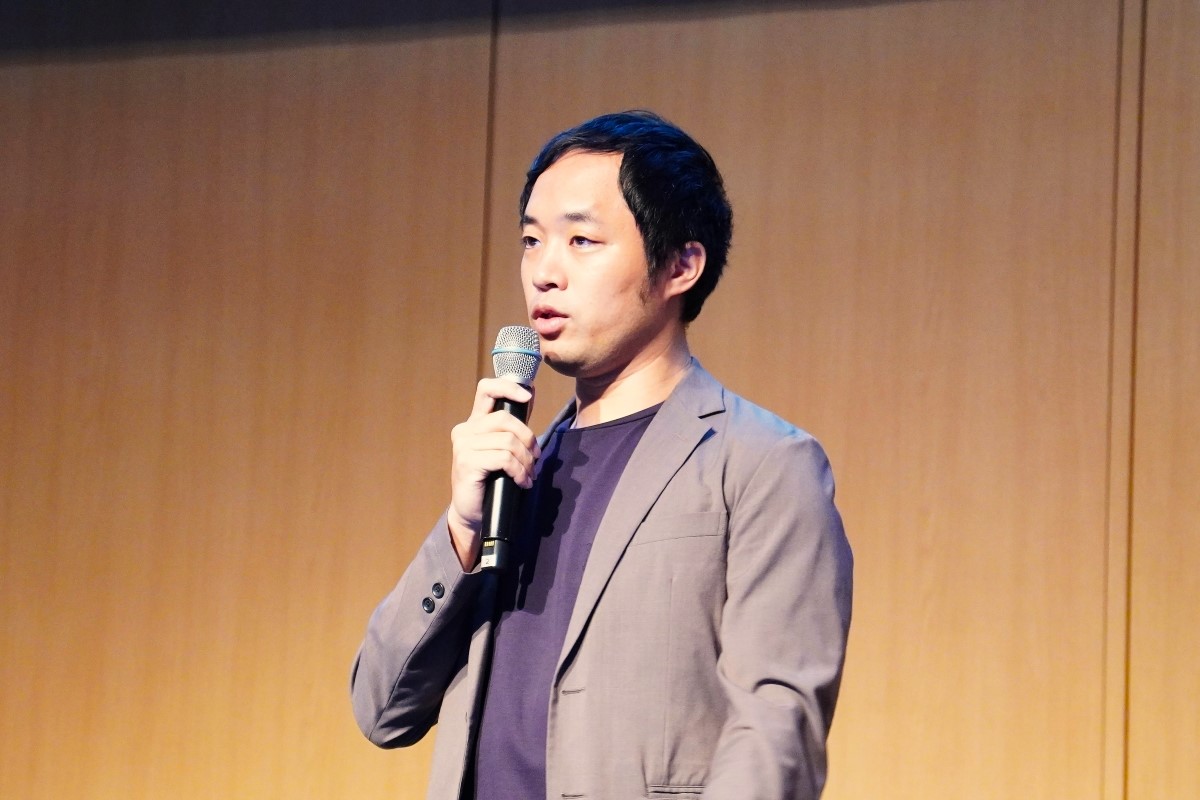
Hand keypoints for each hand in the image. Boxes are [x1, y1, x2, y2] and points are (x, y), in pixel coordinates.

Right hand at [446, 378, 539, 568]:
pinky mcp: (467, 463)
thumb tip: (530, 394)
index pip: (486, 388)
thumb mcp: (502, 448)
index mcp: (474, 422)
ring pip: (508, 441)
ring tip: (530, 474)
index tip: (527, 397)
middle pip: (506, 419)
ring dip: (527, 460)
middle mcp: (465, 431)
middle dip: (529, 439)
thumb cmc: (491, 480)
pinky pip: (504, 459)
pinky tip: (522, 482)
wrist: (472, 513)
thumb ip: (512, 425)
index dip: (508, 386)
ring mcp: (463, 446)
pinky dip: (520, 471)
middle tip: (536, 458)